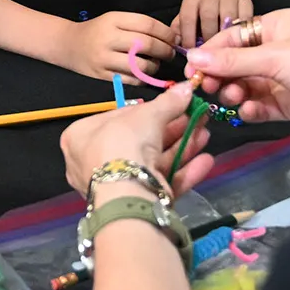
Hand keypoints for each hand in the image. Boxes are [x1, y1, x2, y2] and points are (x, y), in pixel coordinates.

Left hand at [62, 82, 214, 200]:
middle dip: (174, 129)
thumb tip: (188, 86)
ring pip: (153, 162)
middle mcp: (93, 162)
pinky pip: (160, 183)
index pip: (120, 117)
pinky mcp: (135, 203)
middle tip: (197, 118)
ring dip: (183, 148)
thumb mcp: (147, 114)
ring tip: (206, 134)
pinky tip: (206, 160)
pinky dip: (184, 172)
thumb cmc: (124, 142)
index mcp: (82, 136)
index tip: (174, 105)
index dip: (150, 110)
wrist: (126, 192)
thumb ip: (168, 102)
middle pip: (141, 141)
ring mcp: (116, 185)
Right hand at [68, 11, 173, 81]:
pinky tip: (145, 74)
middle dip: (165, 50)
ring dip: (155, 66)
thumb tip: (170, 38)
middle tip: (170, 53)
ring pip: (140, 65)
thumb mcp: (115, 20)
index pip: (148, 25)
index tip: (174, 39)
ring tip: (156, 64)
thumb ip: (139, 26)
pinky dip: (143, 78)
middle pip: (146, 44)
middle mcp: (108, 38)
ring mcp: (104, 59)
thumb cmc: (98, 31)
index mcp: (113, 20)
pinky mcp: (102, 76)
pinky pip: (131, 80)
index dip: (166, 33)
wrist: (68, 45)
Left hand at [171, 0, 252, 49]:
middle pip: (209, 16)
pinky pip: (246, 19)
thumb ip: (179, 34)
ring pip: (229, 18)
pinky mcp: (246, 0)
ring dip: (228, 37)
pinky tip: (239, 44)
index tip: (192, 54)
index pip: (188, 17)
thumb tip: (177, 46)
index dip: (189, 38)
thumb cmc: (200, 18)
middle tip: (210, 55)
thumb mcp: (185, 23)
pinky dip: (243, 33)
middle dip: (209, 38)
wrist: (219, 0)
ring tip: (226, 51)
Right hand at [188, 8, 289, 141]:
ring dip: (235, 93)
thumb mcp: (274, 58)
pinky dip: (252, 109)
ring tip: (232, 100)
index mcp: (279, 24)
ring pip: (247, 85)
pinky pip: (261, 105)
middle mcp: (280, 49)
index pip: (235, 35)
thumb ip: (233, 60)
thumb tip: (193, 57)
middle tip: (206, 89)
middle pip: (238, 61)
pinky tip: (248, 112)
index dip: (213, 51)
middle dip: (222, 75)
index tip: (192, 70)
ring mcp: (285, 78)